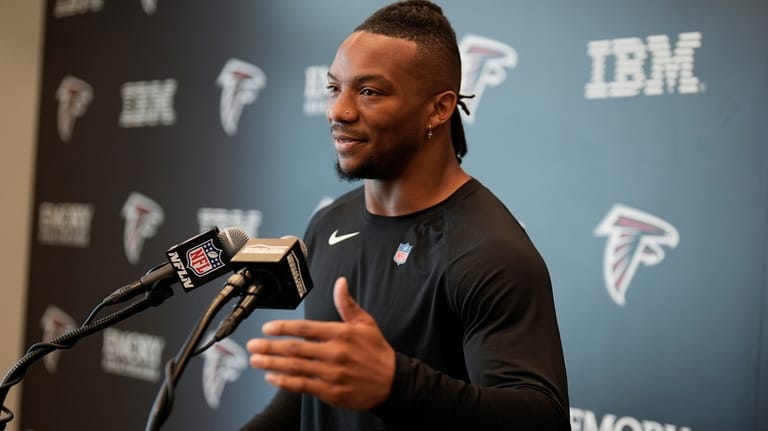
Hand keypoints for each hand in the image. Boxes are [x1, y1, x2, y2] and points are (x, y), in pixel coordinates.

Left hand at [246, 277, 395, 410]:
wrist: (392, 382)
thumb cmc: (376, 351)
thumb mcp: (365, 323)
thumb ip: (347, 304)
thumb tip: (340, 283)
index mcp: (341, 334)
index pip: (306, 329)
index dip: (284, 328)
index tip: (267, 327)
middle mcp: (334, 354)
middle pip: (295, 349)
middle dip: (270, 347)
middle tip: (253, 345)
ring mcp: (332, 374)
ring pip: (295, 367)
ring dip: (272, 363)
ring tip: (256, 360)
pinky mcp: (331, 392)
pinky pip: (303, 386)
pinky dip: (285, 382)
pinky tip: (272, 377)